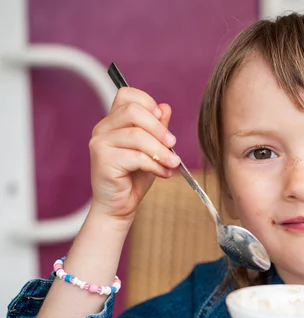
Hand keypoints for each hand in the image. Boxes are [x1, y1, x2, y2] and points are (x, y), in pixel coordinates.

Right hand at [88, 87, 180, 221]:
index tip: (162, 120)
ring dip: (160, 150)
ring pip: (136, 136)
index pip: (127, 94)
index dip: (148, 102)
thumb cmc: (135, 177)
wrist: (119, 206)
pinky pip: (135, 156)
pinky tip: (163, 173)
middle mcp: (103, 128)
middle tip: (173, 143)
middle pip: (133, 111)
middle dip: (158, 128)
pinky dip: (155, 164)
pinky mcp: (102, 160)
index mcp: (114, 121)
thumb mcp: (152, 149)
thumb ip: (157, 129)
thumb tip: (165, 107)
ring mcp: (100, 143)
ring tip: (173, 163)